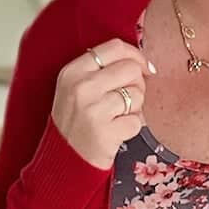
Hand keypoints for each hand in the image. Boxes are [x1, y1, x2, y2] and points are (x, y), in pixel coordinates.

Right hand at [52, 38, 154, 169]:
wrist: (64, 161)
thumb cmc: (76, 123)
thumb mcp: (75, 89)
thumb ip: (101, 71)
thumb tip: (140, 61)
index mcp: (73, 71)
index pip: (115, 47)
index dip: (136, 55)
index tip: (144, 67)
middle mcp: (81, 86)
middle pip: (130, 68)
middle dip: (138, 84)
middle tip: (128, 100)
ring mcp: (92, 109)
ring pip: (137, 95)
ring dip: (135, 109)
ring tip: (117, 118)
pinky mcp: (105, 132)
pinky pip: (137, 121)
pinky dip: (132, 128)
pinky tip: (117, 133)